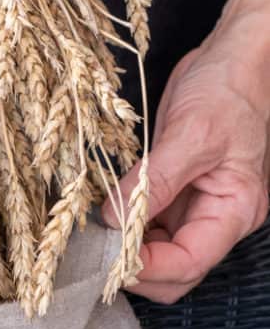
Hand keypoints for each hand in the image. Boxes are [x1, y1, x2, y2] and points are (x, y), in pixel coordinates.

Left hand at [102, 17, 269, 302]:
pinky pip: (149, 220)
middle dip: (136, 267)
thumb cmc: (226, 90)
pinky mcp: (176, 188)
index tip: (109, 256)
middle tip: (94, 250)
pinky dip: (126, 222)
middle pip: (176, 269)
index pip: (190, 262)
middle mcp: (217, 215)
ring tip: (93, 233)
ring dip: (126, 247)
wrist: (231, 59)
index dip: (149, 267)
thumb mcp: (191, 134)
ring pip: (158, 249)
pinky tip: (103, 212)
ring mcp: (196, 204)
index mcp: (234, 210)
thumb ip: (155, 181)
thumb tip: (115, 219)